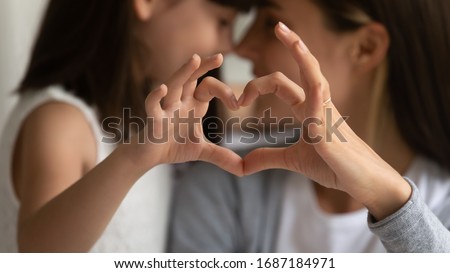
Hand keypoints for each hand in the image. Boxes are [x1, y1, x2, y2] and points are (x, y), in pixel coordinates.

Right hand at [134, 54, 242, 175]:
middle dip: (204, 67)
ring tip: (195, 59)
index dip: (224, 92)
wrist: (148, 156)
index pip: (209, 88)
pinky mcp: (153, 119)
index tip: (238, 104)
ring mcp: (166, 108)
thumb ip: (222, 157)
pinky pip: (152, 104)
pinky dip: (156, 96)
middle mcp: (180, 102)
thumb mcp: (202, 151)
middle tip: (220, 56)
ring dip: (183, 72)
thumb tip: (244, 169)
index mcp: (193, 105)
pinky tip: (163, 88)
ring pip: (174, 85)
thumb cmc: (173, 147)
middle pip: (192, 78)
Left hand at [239, 23, 410, 218]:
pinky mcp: (329, 124)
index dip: (260, 83)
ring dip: (299, 50)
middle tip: (276, 26)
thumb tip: (242, 164)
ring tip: (284, 30)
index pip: (284, 84)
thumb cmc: (335, 167)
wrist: (363, 182)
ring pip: (313, 72)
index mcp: (309, 110)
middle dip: (292, 44)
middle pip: (304, 67)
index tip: (240, 99)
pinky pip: (318, 93)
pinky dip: (309, 76)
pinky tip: (300, 55)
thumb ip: (267, 157)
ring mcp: (326, 111)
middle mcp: (319, 104)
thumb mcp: (293, 161)